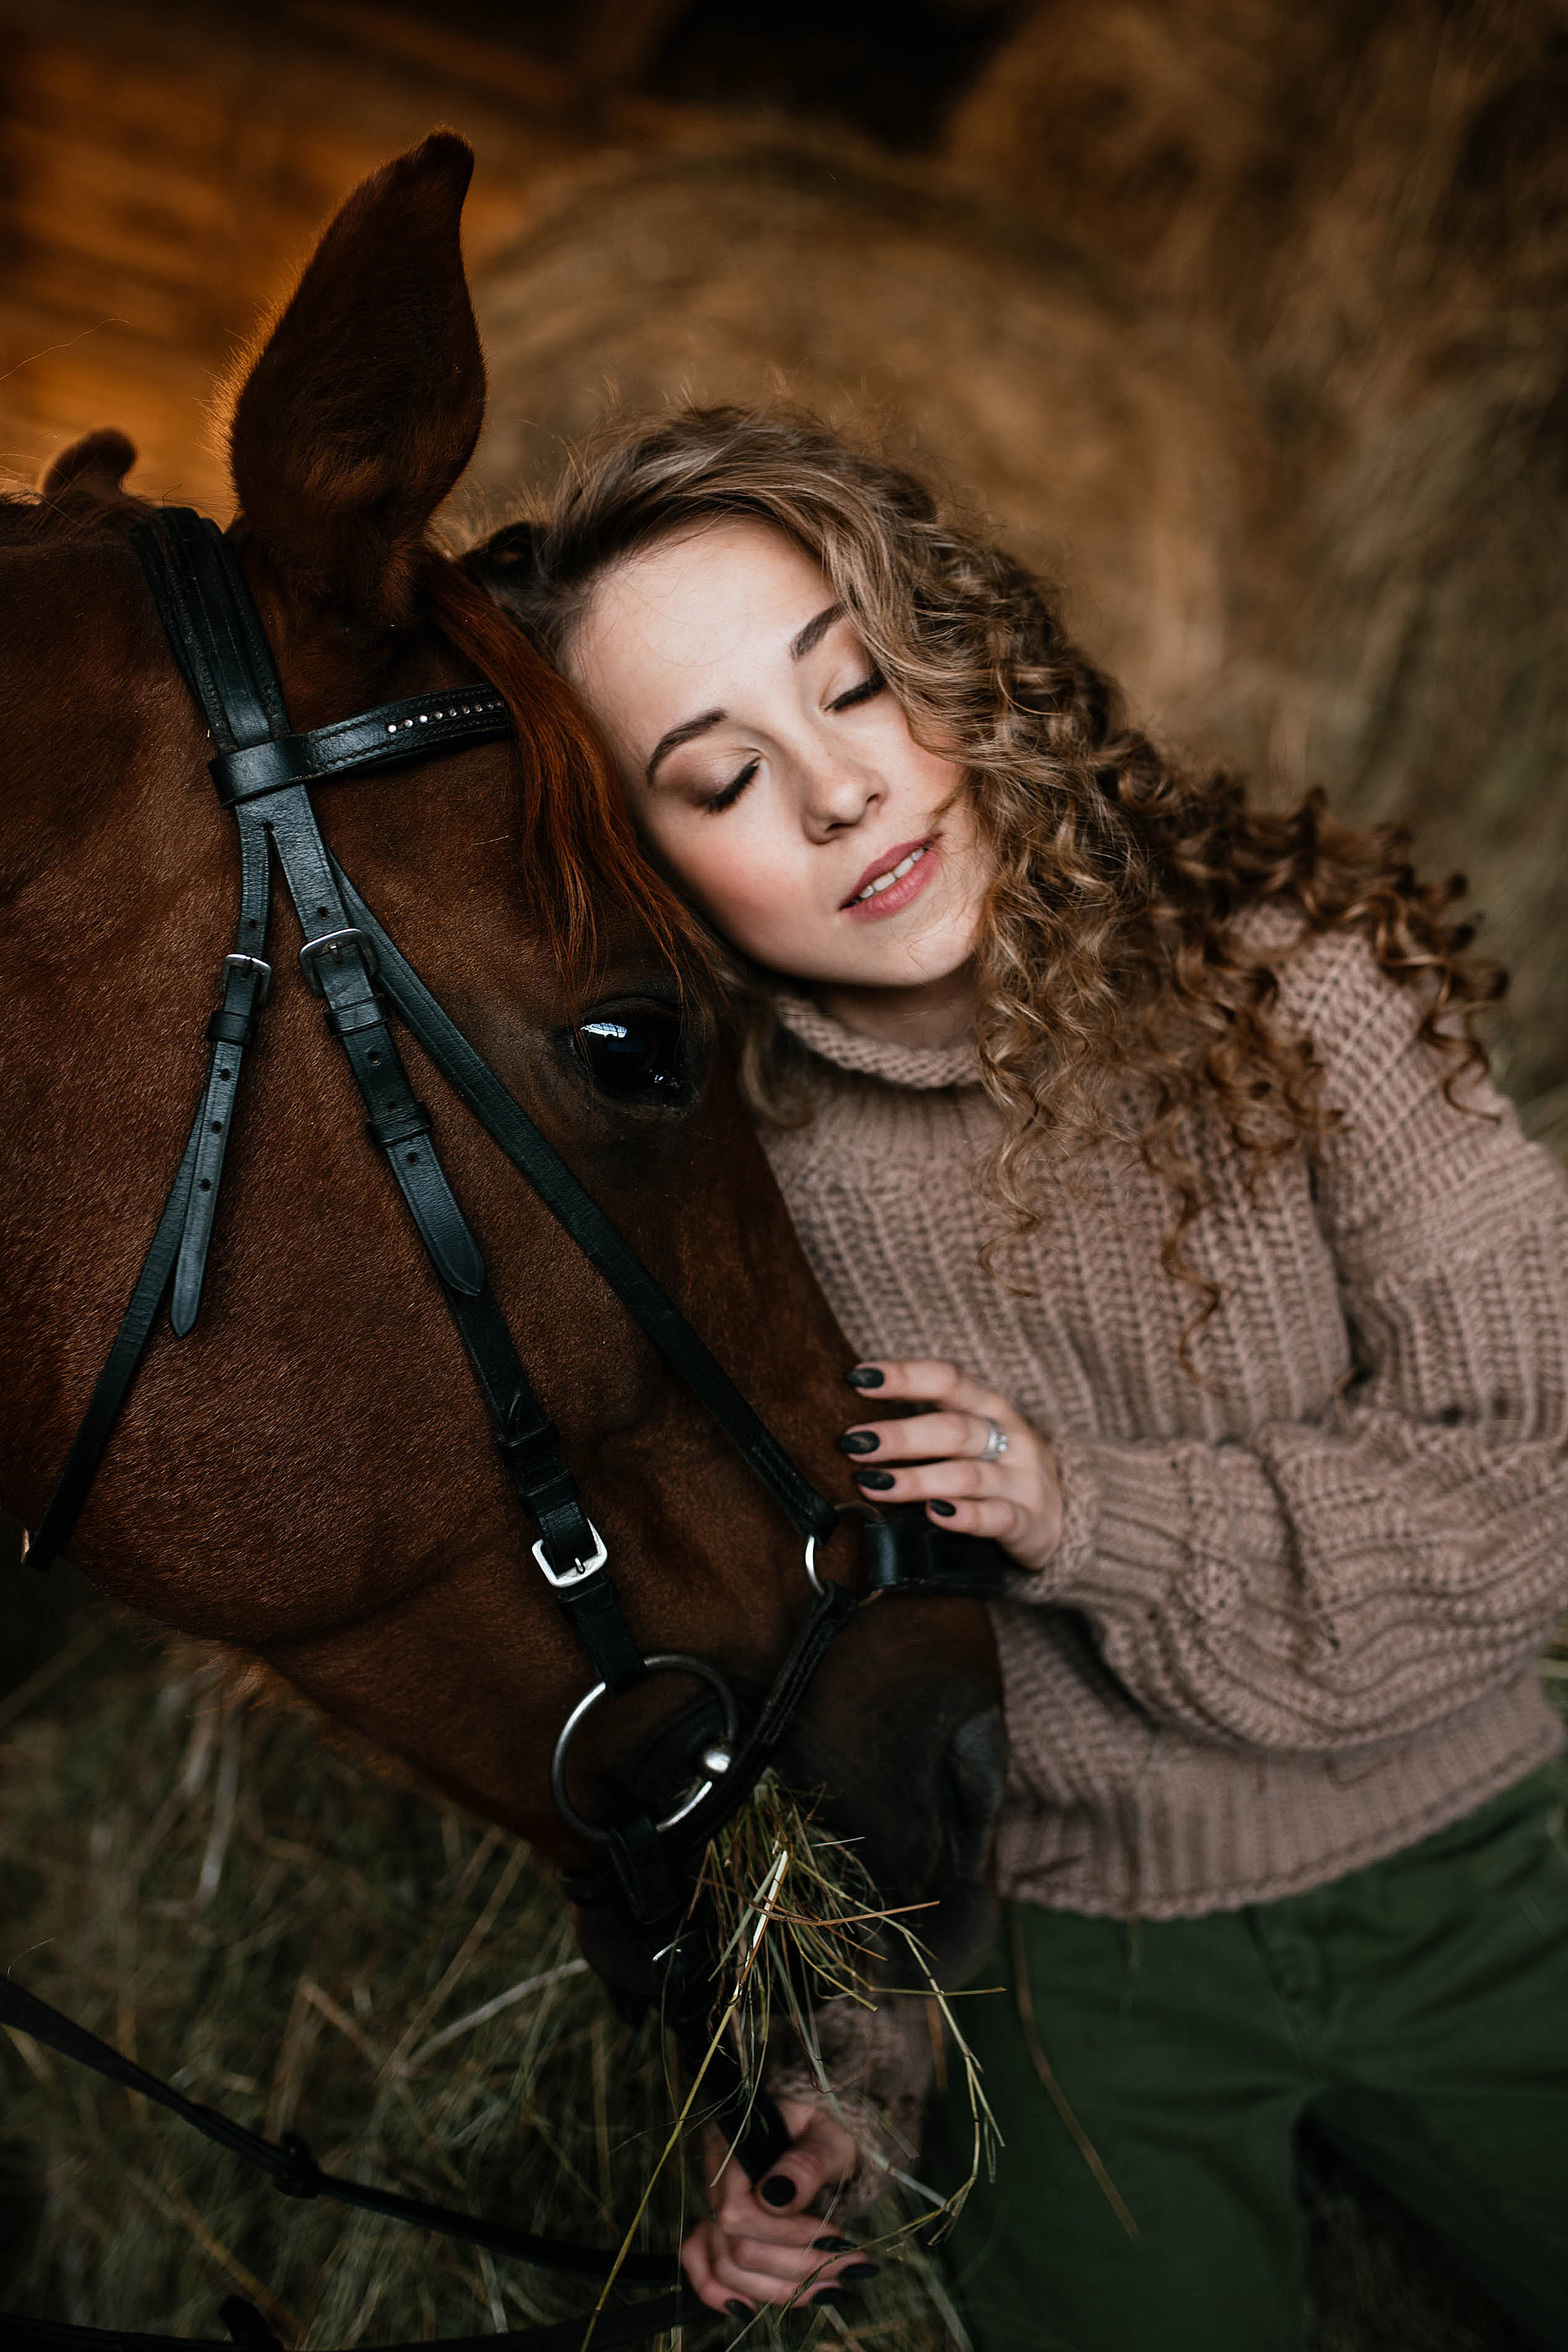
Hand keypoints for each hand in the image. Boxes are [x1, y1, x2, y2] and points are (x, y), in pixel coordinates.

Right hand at [680, 2103, 872, 2314]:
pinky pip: (701, 2268)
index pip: (739, 2211)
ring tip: (832, 2285)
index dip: (787, 2235)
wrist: (819, 2136)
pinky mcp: (717, 2230)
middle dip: (799, 2265)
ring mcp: (712, 2207)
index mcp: (734, 2147)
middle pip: (738, 2249)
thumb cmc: (825, 2131)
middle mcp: (715, 2179)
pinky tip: (750, 2308)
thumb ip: (806, 2163)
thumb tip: (776, 2197)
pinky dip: (720, 2294)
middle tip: (850, 2263)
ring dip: (782, 2288)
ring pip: (728, 2270)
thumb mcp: (829, 2138)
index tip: (836, 2236)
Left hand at [840, 1357, 1062, 1570]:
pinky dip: (965, 1516)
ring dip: (916, 1479)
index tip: (857, 1378)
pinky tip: (936, 1514)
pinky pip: (997, 1518)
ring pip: (967, 1475)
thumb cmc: (996, 1470)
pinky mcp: (1030, 1523)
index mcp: (990, 1407)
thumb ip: (927, 1427)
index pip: (948, 1380)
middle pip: (954, 1429)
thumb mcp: (972, 1439)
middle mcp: (1010, 1437)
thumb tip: (856, 1427)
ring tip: (873, 1484)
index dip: (903, 1376)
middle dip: (900, 1435)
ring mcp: (1023, 1480)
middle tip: (853, 1443)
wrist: (1065, 1517)